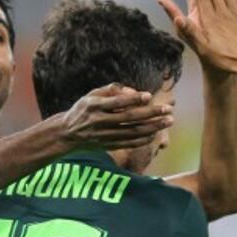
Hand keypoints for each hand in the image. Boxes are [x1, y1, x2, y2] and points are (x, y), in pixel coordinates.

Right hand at [56, 83, 174, 149]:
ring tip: (168, 121)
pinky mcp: (108, 145)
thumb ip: (112, 90)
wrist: (68, 134)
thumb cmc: (84, 109)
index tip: (149, 96)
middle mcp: (99, 122)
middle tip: (168, 109)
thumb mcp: (92, 95)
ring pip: (132, 132)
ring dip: (153, 127)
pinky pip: (129, 143)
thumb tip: (133, 91)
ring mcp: (104, 136)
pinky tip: (156, 133)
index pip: (117, 103)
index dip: (133, 99)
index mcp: (94, 106)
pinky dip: (144, 139)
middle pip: (129, 118)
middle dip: (151, 114)